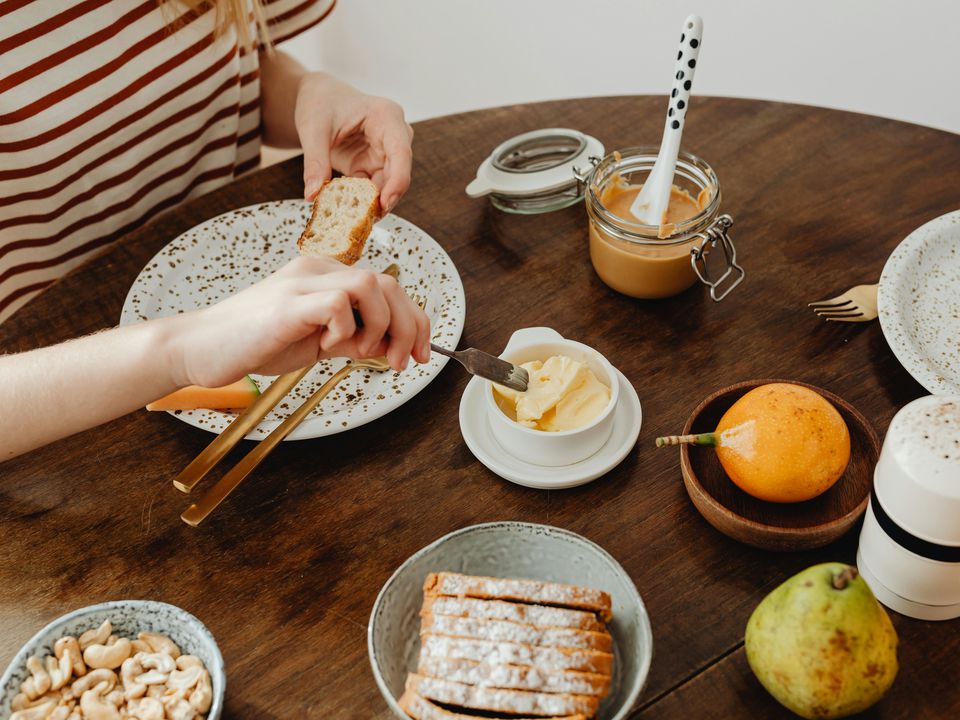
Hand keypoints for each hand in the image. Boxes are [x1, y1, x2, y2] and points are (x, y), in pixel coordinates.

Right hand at [170, 256, 430, 386]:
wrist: (199, 349)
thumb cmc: (252, 344)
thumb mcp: (315, 341)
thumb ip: (350, 337)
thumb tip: (390, 345)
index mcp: (325, 277)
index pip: (389, 287)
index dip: (415, 321)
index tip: (421, 354)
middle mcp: (317, 271)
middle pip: (389, 284)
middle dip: (410, 326)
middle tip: (404, 362)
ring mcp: (302, 283)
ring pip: (371, 285)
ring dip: (381, 326)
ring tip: (362, 353)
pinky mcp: (288, 303)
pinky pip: (338, 303)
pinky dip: (347, 330)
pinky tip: (330, 346)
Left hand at [295, 73, 413, 213]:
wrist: (318, 97)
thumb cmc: (320, 102)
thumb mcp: (313, 129)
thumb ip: (315, 162)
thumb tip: (312, 195)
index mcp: (386, 117)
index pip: (401, 153)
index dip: (397, 181)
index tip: (384, 203)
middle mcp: (393, 136)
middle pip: (398, 173)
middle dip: (384, 198)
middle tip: (365, 221)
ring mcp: (386, 152)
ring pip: (387, 185)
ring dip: (372, 203)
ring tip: (354, 221)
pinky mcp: (374, 165)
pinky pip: (373, 188)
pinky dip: (362, 201)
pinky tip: (349, 212)